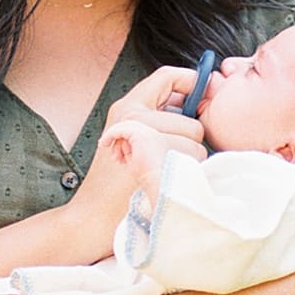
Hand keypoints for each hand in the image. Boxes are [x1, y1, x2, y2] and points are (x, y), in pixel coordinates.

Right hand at [65, 70, 205, 246]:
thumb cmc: (113, 185)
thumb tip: (194, 104)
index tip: (203, 96)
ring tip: (164, 172)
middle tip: (169, 159)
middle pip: (191, 119)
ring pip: (195, 141)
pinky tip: (166, 182)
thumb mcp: (128, 139)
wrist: (90, 218)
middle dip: (191, 140)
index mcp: (127, 107)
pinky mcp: (152, 163)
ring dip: (190, 159)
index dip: (192, 82)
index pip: (168, 76)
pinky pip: (191, 159)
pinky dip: (187, 173)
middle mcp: (133, 117)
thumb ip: (157, 118)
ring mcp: (142, 139)